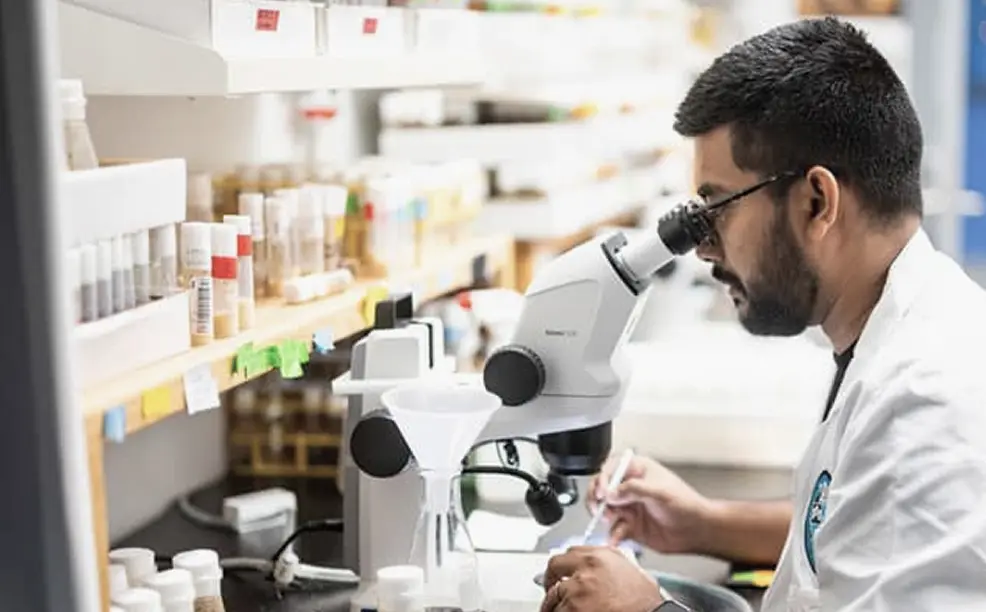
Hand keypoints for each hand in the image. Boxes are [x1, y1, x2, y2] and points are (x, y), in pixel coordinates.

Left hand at [540, 546, 662, 611]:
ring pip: (553, 595)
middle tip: (552, 591)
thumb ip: (613, 565)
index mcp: (603, 556)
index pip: (572, 551)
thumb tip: (601, 571)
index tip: (562, 573)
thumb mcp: (634, 574)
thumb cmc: (646, 604)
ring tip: (568, 610)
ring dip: (557, 604)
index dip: (566, 565)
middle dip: (551, 580)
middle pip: (555, 566)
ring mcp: (577, 588)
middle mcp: (587, 567)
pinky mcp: (572, 608)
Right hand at [588, 454, 712, 553]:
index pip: (610, 469)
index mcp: (637, 470)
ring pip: (604, 510)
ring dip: (604, 517)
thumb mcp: (659, 491)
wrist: (697, 530)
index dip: (602, 480)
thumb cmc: (686, 504)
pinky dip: (612, 535)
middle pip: (602, 489)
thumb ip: (633, 489)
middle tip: (599, 508)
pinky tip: (615, 538)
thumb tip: (611, 492)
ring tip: (612, 521)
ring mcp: (629, 507)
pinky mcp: (630, 526)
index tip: (602, 493)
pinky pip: (614, 530)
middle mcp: (629, 488)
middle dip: (597, 499)